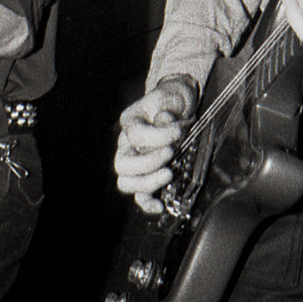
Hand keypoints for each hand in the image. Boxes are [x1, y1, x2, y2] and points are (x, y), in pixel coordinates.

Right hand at [115, 75, 198, 210]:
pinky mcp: (148, 176)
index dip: (158, 135)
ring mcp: (135, 162)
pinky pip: (140, 196)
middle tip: (169, 154)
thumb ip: (168, 105)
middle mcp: (127, 144)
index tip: (179, 130)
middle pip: (123, 163)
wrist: (178, 105)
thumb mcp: (173, 95)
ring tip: (169, 174)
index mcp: (131, 122)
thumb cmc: (174, 100)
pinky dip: (148, 203)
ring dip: (147, 182)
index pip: (135, 134)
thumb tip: (164, 121)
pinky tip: (161, 205)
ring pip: (126, 182)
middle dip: (148, 163)